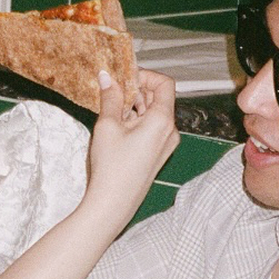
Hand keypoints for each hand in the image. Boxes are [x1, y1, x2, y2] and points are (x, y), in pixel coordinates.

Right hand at [83, 66, 178, 233]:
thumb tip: (107, 76)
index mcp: (163, 120)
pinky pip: (152, 127)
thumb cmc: (112, 166)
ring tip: (111, 110)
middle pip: (159, 98)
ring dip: (135, 106)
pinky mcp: (158, 153)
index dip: (145, 76)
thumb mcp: (108, 126)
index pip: (164, 83)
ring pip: (154, 113)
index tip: (124, 79)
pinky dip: (137, 120)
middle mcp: (170, 130)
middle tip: (112, 92)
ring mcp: (166, 143)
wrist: (114, 203)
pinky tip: (117, 126)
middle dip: (136, 90)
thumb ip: (110, 97)